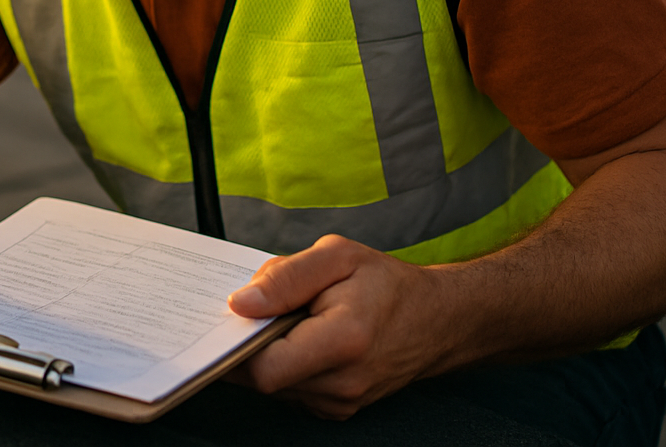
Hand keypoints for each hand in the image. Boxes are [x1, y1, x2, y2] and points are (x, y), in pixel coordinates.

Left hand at [226, 234, 449, 419]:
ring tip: (290, 318)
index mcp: (343, 341)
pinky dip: (284, 363)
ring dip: (268, 352)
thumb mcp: (337, 256)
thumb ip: (285, 278)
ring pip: (273, 385)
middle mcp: (342, 383)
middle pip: (262, 377)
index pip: (265, 367)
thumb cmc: (387, 284)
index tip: (227, 318)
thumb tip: (239, 303)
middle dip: (250, 341)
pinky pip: (290, 389)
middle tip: (257, 308)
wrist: (437, 320)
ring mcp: (340, 402)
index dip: (235, 345)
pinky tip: (299, 337)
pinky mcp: (336, 408)